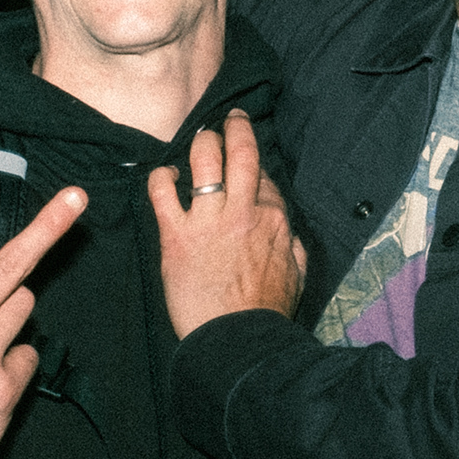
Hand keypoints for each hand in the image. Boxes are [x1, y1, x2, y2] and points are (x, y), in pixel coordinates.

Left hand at [148, 109, 308, 336]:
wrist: (238, 339)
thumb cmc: (266, 312)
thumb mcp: (296, 273)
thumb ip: (292, 245)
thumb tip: (287, 229)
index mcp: (274, 220)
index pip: (264, 176)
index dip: (254, 165)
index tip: (245, 163)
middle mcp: (244, 211)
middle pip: (241, 152)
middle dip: (235, 127)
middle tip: (229, 119)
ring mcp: (209, 220)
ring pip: (204, 159)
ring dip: (201, 142)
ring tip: (199, 139)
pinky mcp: (176, 235)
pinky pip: (163, 191)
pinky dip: (161, 176)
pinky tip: (164, 176)